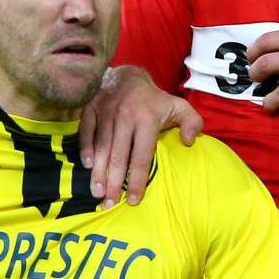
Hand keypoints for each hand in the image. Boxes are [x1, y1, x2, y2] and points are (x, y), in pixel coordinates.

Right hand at [79, 65, 203, 206]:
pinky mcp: (91, 108)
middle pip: (119, 155)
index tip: (133, 200)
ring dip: (98, 171)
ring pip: (101, 147)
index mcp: (147, 119)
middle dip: (114, 182)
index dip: (138, 180)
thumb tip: (189, 142)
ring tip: (97, 192)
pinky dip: (85, 148)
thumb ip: (192, 123)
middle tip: (110, 203)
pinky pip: (86, 131)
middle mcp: (125, 116)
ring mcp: (106, 112)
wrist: (128, 75)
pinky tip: (87, 165)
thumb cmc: (155, 100)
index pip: (142, 155)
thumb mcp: (179, 107)